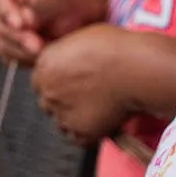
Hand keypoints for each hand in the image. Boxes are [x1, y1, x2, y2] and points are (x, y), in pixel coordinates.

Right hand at [0, 0, 101, 65]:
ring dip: (21, 49)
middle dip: (16, 35)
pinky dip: (23, 58)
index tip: (21, 23)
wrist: (76, 23)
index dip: (7, 10)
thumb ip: (44, 1)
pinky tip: (39, 53)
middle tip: (37, 44)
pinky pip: (6, 55)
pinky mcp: (3, 45)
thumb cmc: (66, 3)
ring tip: (42, 49)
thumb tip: (26, 21)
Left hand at [31, 23, 136, 142]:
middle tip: (86, 97)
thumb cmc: (116, 48)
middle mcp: (48, 91)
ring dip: (75, 119)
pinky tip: (103, 121)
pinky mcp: (79, 131)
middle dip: (64, 101)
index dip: (58, 83)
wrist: (134, 69)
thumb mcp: (83, 38)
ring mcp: (62, 113)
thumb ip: (68, 53)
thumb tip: (73, 61)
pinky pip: (79, 138)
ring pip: (62, 123)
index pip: (41, 81)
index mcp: (45, 65)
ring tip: (97, 110)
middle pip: (48, 102)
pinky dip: (89, 133)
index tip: (73, 84)